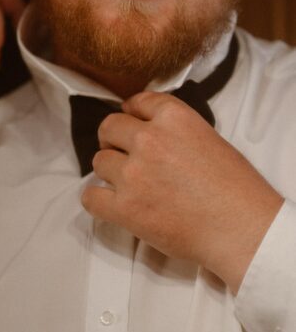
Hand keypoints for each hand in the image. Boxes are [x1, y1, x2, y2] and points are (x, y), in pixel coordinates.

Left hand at [81, 91, 283, 293]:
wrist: (241, 228)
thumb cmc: (235, 189)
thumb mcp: (209, 139)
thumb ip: (175, 132)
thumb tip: (152, 135)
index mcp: (174, 118)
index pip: (137, 102)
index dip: (131, 114)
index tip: (132, 123)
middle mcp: (149, 139)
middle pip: (109, 128)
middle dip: (113, 140)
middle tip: (123, 155)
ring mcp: (133, 173)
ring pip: (99, 162)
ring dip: (110, 172)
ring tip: (129, 185)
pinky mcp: (124, 207)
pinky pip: (90, 197)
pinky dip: (97, 200)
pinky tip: (111, 204)